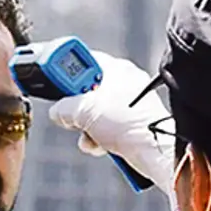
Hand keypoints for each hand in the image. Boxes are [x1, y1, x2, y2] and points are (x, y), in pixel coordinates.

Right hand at [48, 51, 175, 191]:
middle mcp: (125, 83)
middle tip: (72, 115)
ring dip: (87, 128)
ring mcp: (131, 105)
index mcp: (116, 68)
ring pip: (97, 113)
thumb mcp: (83, 111)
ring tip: (89, 136)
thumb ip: (63, 108)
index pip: (85, 60)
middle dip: (76, 108)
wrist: (155, 150)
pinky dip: (100, 138)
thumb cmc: (127, 122)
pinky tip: (100, 146)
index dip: (67, 71)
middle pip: (88, 90)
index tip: (54, 81)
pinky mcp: (134, 125)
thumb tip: (57, 112)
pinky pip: (108, 128)